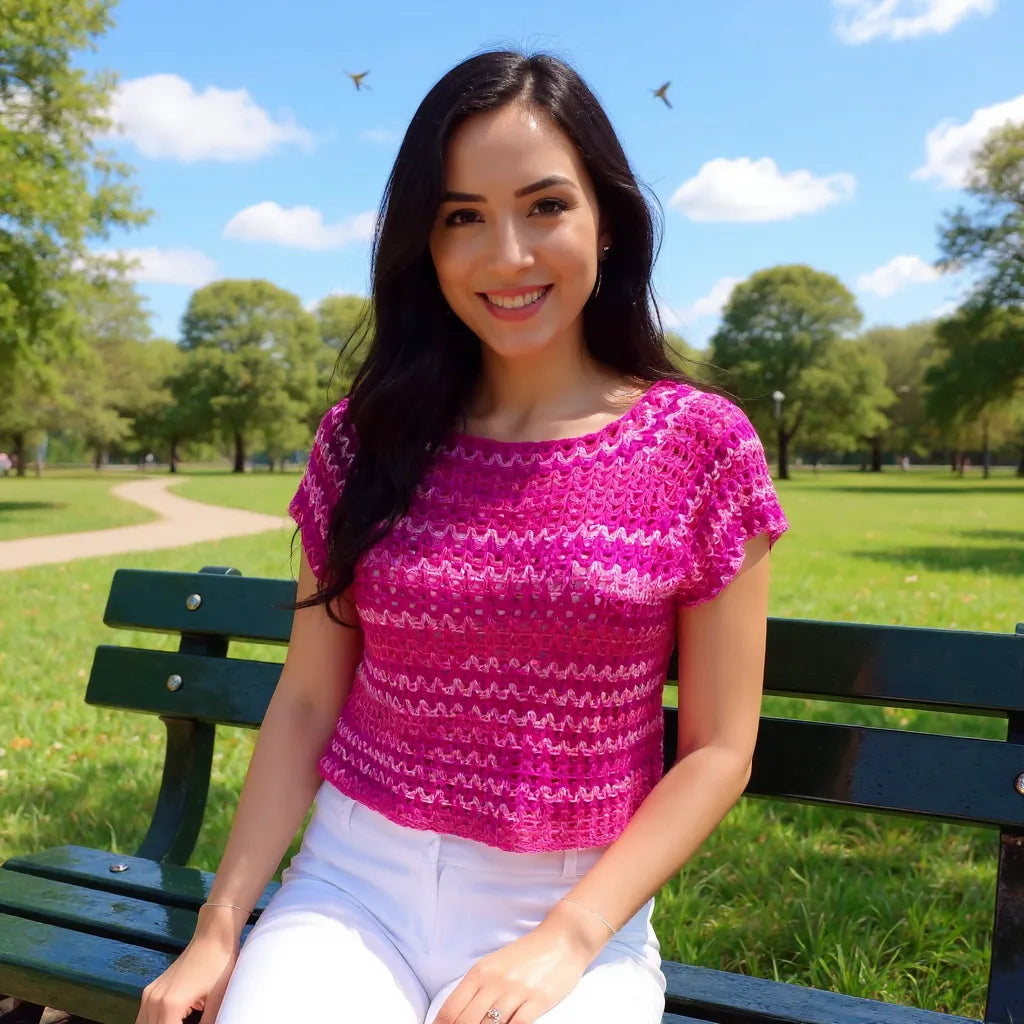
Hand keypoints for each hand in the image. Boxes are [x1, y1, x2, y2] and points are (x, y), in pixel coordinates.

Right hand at [135, 931, 238, 1023]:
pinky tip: (175, 1021)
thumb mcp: (217, 1001)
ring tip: (182, 1022)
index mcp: (170, 1005)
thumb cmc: (219, 963)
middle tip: (193, 1022)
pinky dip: (156, 1023)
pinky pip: (145, 1018)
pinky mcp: (151, 990)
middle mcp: (153, 1000)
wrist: (213, 935)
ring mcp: (149, 994)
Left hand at [431, 921, 592, 1023]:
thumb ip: (477, 988)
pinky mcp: (538, 1001)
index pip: (451, 1009)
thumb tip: (458, 1016)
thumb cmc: (527, 954)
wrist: (562, 939)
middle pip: (467, 1022)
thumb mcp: (495, 964)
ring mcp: (516, 992)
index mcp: (480, 972)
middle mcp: (494, 982)